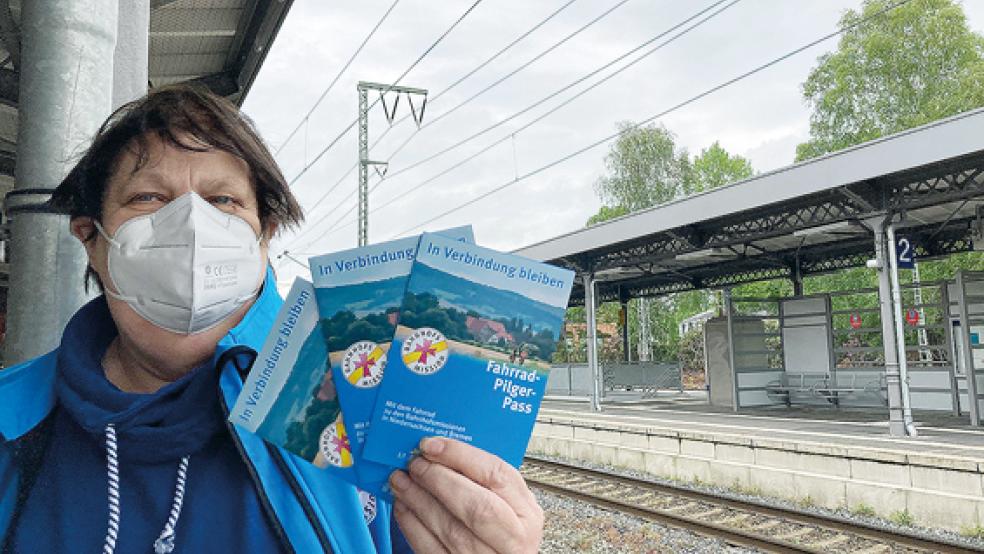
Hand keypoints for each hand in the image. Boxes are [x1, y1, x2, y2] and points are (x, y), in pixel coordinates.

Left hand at [389, 437, 543, 552]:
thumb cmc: (505, 532)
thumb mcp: (511, 504)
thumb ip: (486, 480)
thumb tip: (443, 452)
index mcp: (526, 514)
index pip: (497, 475)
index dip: (460, 456)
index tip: (433, 445)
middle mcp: (511, 540)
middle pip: (475, 505)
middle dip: (438, 479)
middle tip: (416, 464)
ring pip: (447, 527)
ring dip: (418, 499)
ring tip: (402, 481)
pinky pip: (429, 547)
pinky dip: (411, 523)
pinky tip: (404, 506)